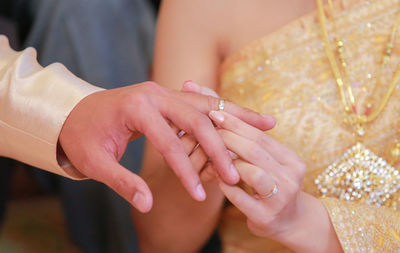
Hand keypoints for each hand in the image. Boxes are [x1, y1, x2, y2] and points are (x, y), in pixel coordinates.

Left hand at [59, 81, 274, 212]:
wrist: (72, 111)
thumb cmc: (80, 137)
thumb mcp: (94, 162)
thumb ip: (122, 182)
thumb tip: (148, 205)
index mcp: (136, 107)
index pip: (170, 143)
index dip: (186, 172)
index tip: (199, 196)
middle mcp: (155, 93)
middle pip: (198, 119)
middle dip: (220, 148)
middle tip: (239, 172)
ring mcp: (164, 91)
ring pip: (208, 105)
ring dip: (237, 117)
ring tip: (269, 125)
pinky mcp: (169, 95)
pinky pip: (202, 104)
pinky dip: (227, 112)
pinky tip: (249, 118)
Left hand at [209, 111, 342, 251]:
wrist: (292, 222)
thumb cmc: (274, 186)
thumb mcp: (273, 164)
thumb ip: (255, 144)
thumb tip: (226, 114)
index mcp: (292, 160)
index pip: (261, 137)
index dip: (237, 124)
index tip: (216, 113)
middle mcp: (290, 178)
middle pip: (255, 151)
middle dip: (228, 137)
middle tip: (207, 129)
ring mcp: (280, 199)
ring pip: (251, 172)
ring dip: (228, 162)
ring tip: (212, 156)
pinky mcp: (265, 218)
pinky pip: (240, 197)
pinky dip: (225, 185)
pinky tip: (216, 177)